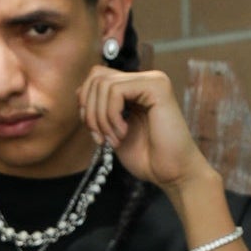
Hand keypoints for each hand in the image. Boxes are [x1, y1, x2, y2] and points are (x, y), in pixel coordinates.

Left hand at [78, 66, 216, 193]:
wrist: (172, 173)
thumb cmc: (147, 157)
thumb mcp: (112, 129)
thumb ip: (99, 109)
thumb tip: (78, 92)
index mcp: (135, 87)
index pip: (97, 77)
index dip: (86, 104)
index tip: (95, 133)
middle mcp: (145, 78)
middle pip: (96, 77)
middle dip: (90, 112)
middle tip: (101, 139)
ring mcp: (153, 80)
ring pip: (103, 84)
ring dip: (101, 118)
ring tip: (114, 139)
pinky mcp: (157, 87)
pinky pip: (116, 91)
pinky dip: (111, 116)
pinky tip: (123, 133)